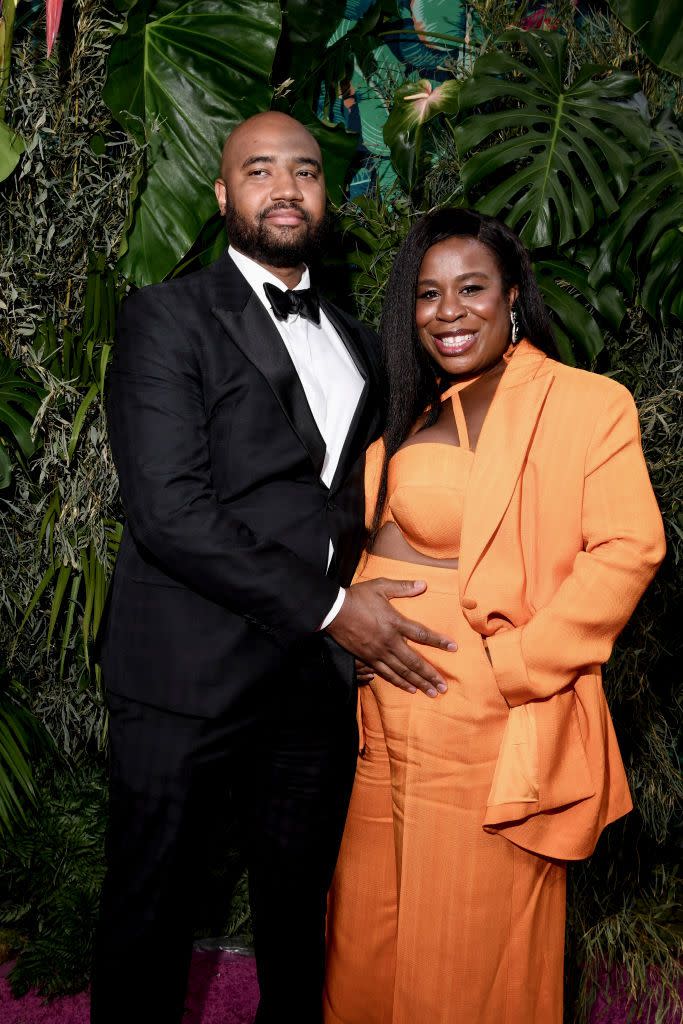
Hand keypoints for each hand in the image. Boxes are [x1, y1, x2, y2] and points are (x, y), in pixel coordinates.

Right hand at [326, 577, 456, 696]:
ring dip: (418, 683)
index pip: (422, 634)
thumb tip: (424, 584)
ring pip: (402, 672)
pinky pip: (386, 674)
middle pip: (414, 661)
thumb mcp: (380, 587)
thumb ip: (403, 587)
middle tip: (444, 687)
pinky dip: (399, 682)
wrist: (332, 611)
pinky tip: (410, 689)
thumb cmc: (357, 597)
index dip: (439, 642)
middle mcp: (389, 641)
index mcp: (394, 622)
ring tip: (432, 693)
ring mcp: (378, 652)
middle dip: (430, 675)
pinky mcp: (367, 659)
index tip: (453, 648)